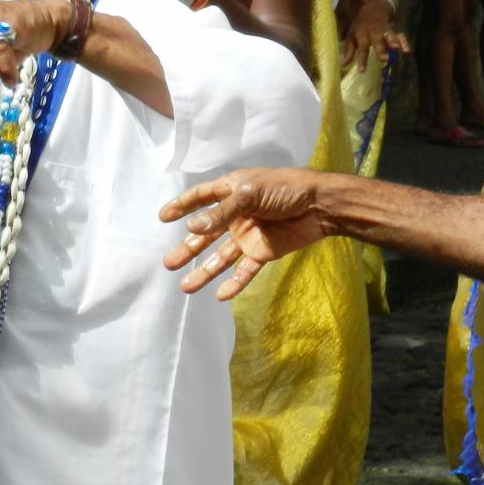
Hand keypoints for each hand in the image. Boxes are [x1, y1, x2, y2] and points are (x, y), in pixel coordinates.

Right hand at [159, 168, 332, 300]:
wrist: (321, 205)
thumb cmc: (285, 188)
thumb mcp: (249, 194)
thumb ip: (221, 212)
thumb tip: (191, 227)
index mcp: (232, 192)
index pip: (201, 198)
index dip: (182, 206)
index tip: (162, 217)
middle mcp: (236, 215)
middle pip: (206, 234)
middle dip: (187, 249)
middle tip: (168, 263)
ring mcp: (248, 235)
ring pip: (220, 257)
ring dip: (204, 271)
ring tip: (185, 287)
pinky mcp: (263, 252)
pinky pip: (245, 271)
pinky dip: (234, 284)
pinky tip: (221, 296)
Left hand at [342, 0, 409, 73]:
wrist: (373, 8)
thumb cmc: (360, 25)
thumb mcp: (351, 35)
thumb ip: (349, 50)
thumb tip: (342, 64)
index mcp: (361, 34)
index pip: (361, 47)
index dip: (362, 59)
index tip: (362, 70)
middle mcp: (373, 32)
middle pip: (377, 41)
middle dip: (381, 49)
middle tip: (384, 59)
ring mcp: (384, 30)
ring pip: (389, 35)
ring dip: (393, 41)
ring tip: (396, 49)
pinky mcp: (393, 30)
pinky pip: (399, 35)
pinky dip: (404, 42)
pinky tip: (407, 50)